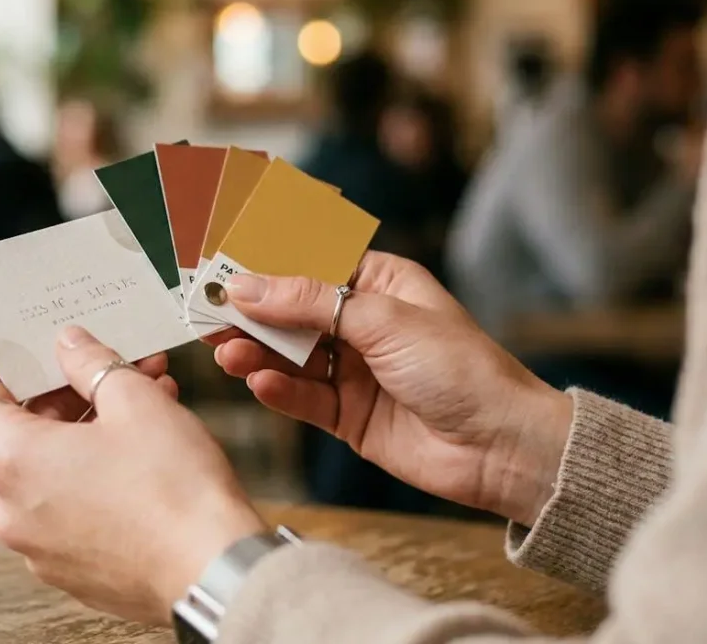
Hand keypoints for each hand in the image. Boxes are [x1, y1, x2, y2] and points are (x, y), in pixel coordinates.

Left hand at [0, 327, 265, 623]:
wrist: (214, 571)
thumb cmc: (174, 488)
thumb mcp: (135, 401)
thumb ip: (91, 363)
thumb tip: (69, 345)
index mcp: (12, 462)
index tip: (23, 345)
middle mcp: (13, 511)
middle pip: (22, 433)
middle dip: (70, 393)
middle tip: (114, 366)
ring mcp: (41, 547)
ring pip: (54, 471)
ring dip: (92, 431)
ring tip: (149, 401)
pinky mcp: (75, 571)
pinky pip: (74, 509)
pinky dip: (99, 475)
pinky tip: (147, 452)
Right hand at [210, 252, 572, 526]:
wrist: (500, 446)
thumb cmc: (463, 369)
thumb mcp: (382, 320)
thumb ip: (309, 302)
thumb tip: (247, 285)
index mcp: (378, 283)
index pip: (308, 262)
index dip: (264, 261)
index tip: (220, 259)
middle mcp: (362, 323)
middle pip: (290, 310)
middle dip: (248, 310)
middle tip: (205, 309)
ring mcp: (353, 371)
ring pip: (288, 356)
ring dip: (255, 352)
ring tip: (225, 351)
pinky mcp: (347, 415)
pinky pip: (301, 398)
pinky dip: (277, 390)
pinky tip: (258, 382)